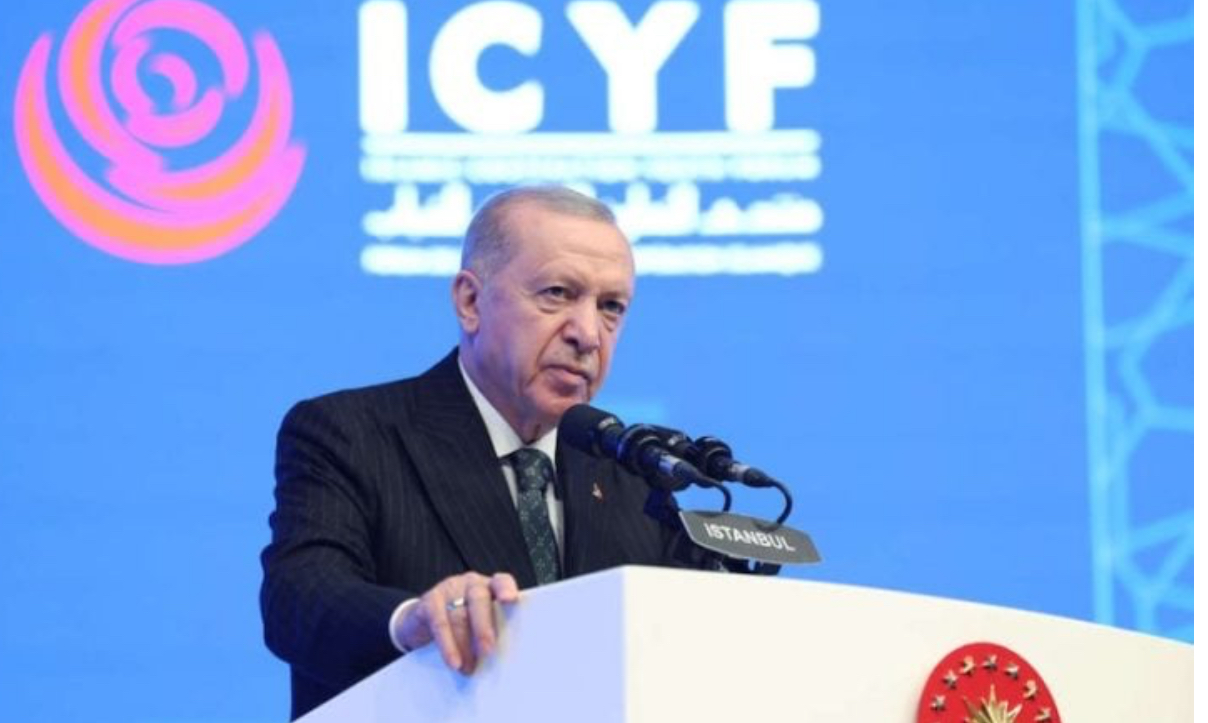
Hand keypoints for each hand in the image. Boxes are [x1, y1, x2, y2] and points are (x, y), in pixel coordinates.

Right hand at [395, 572, 519, 673]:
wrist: (423, 622)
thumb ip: (492, 633)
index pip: (501, 582)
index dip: (506, 588)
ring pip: (458, 615)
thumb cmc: (462, 624)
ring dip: (463, 644)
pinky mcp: (429, 601)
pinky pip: (439, 622)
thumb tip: (503, 661)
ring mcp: (449, 590)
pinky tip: (452, 660)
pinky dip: (446, 643)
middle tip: (487, 650)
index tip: (510, 599)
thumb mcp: (480, 625)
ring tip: (467, 667)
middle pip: (479, 599)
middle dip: (483, 626)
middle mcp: (470, 585)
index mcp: (490, 588)